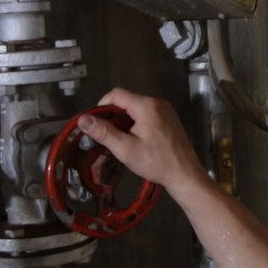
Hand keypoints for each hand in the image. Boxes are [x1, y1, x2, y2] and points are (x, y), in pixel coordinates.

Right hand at [76, 88, 207, 199]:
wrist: (184, 173)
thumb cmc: (155, 162)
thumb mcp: (125, 149)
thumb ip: (103, 132)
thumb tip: (83, 119)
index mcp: (147, 106)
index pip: (116, 94)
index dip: (101, 106)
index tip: (95, 124)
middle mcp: (157, 102)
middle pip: (126, 100)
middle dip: (112, 115)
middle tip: (106, 135)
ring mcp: (165, 109)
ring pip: (136, 108)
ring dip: (124, 120)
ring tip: (119, 140)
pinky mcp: (169, 117)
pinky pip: (146, 113)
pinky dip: (136, 122)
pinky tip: (134, 139)